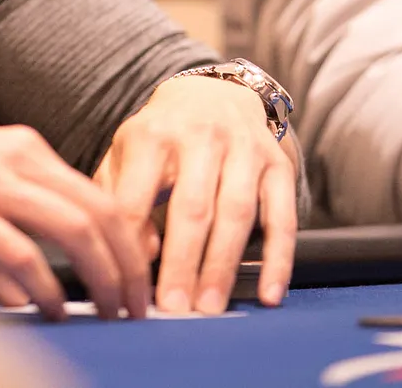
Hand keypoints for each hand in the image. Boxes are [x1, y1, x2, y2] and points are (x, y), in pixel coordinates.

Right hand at [0, 121, 150, 320]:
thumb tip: (27, 294)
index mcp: (19, 148)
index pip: (99, 194)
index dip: (129, 244)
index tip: (138, 284)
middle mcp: (12, 155)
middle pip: (100, 210)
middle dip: (128, 265)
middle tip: (138, 308)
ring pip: (74, 227)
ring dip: (102, 276)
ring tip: (110, 313)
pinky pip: (19, 250)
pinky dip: (44, 285)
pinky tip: (50, 310)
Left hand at [94, 74, 296, 314]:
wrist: (213, 93)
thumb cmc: (160, 136)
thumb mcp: (125, 152)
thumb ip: (118, 196)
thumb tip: (139, 250)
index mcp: (152, 135)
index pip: (137, 195)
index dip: (132, 243)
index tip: (129, 283)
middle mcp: (201, 136)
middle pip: (192, 206)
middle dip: (183, 262)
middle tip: (174, 308)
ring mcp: (244, 148)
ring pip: (237, 213)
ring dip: (223, 265)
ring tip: (210, 306)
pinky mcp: (278, 164)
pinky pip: (283, 216)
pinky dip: (279, 258)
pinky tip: (270, 293)